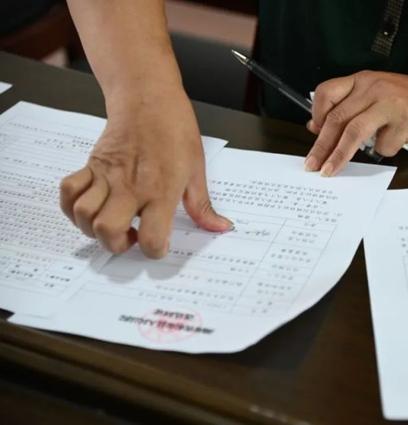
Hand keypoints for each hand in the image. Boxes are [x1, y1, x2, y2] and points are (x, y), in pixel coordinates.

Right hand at [60, 87, 232, 257]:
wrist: (148, 99)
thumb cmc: (175, 131)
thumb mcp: (197, 170)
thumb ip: (203, 205)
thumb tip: (220, 227)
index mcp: (161, 191)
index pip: (152, 238)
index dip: (155, 251)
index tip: (159, 245)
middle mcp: (131, 187)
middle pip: (108, 231)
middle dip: (117, 245)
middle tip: (131, 237)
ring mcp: (107, 176)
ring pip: (84, 215)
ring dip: (94, 229)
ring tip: (112, 223)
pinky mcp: (91, 166)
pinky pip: (68, 192)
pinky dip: (72, 206)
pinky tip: (91, 207)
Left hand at [304, 71, 407, 175]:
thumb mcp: (378, 96)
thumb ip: (351, 107)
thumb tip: (317, 127)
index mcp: (364, 80)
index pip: (327, 92)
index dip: (316, 115)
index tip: (313, 135)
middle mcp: (374, 87)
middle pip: (337, 118)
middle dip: (321, 146)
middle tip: (312, 165)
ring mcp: (390, 103)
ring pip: (353, 132)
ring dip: (339, 156)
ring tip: (330, 171)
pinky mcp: (404, 121)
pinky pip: (383, 145)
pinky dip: (384, 151)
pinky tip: (396, 142)